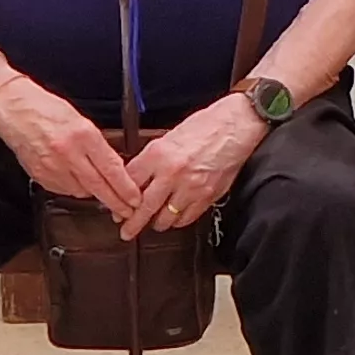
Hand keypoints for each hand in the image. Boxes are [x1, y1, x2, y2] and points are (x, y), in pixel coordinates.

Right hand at [0, 72, 139, 215]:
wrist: (12, 107)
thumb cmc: (46, 108)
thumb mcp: (81, 120)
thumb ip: (97, 144)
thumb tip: (113, 166)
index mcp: (83, 135)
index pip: (111, 168)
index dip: (125, 188)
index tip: (135, 198)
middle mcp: (68, 153)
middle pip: (98, 187)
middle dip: (115, 202)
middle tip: (127, 211)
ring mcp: (51, 166)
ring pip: (80, 191)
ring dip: (93, 193)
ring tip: (99, 189)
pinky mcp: (38, 174)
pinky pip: (62, 189)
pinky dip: (72, 188)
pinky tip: (75, 180)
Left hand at [119, 95, 266, 237]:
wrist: (237, 124)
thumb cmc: (207, 125)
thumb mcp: (170, 137)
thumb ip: (153, 159)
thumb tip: (138, 179)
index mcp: (158, 154)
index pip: (129, 184)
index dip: (120, 199)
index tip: (117, 206)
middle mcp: (172, 173)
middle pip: (143, 207)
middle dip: (132, 223)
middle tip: (126, 230)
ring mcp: (191, 187)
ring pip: (165, 218)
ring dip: (156, 223)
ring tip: (154, 223)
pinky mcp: (208, 195)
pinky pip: (187, 217)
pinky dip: (178, 221)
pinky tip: (175, 218)